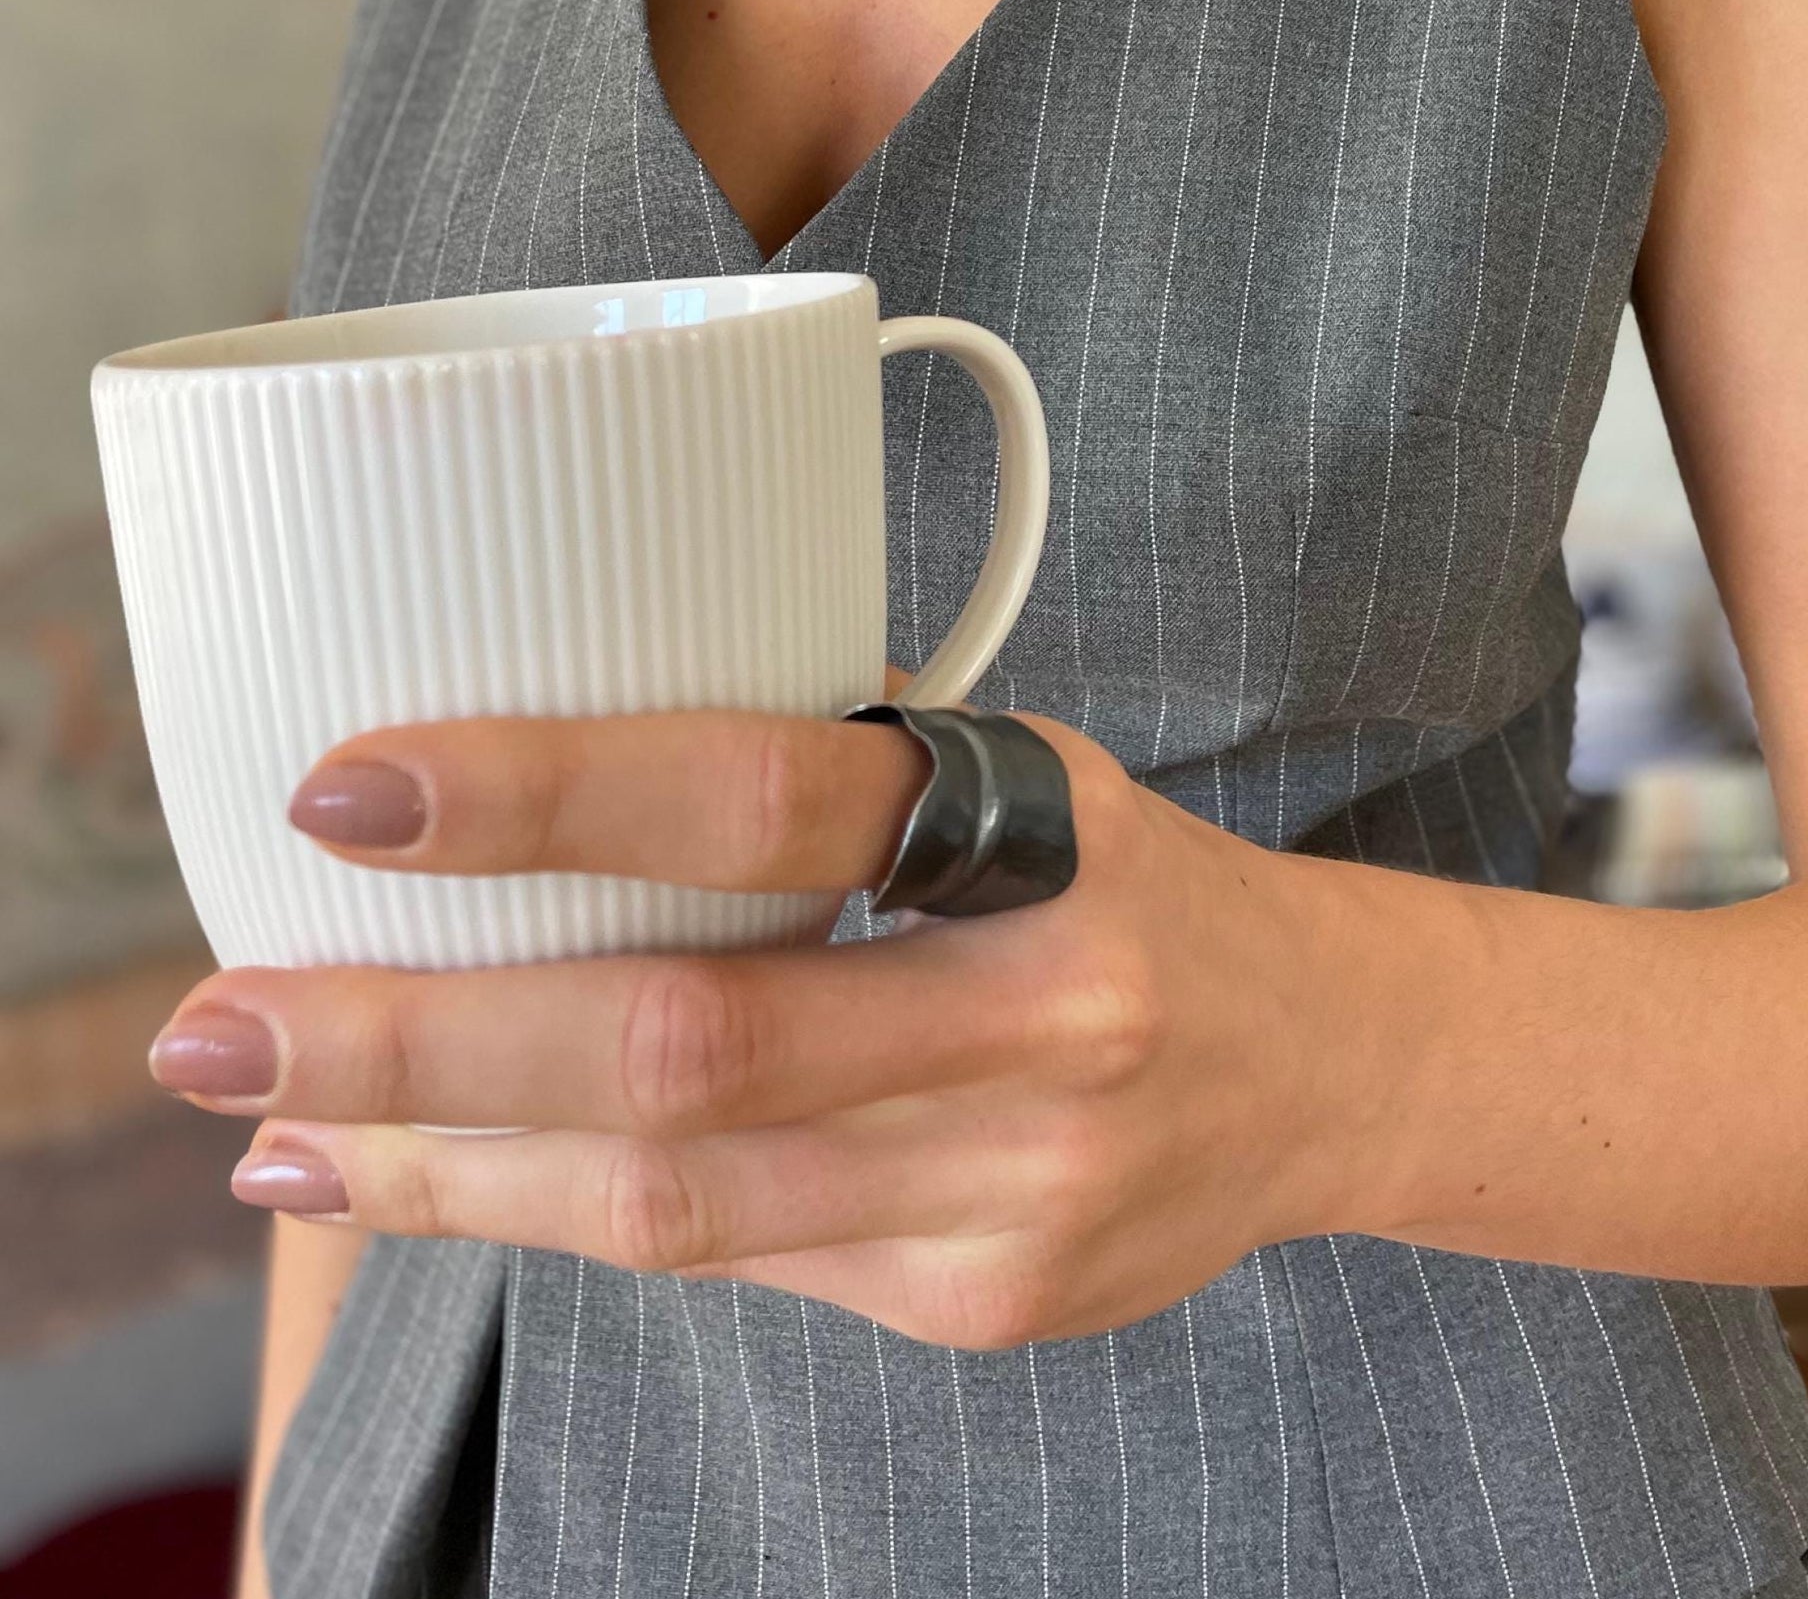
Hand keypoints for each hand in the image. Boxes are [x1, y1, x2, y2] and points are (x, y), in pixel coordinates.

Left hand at [147, 683, 1363, 1347]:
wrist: (1325, 1063)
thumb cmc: (1116, 875)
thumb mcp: (1012, 763)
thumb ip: (824, 778)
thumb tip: (534, 772)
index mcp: (1038, 821)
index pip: (769, 795)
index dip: (551, 792)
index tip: (352, 792)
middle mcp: (1040, 1009)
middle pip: (682, 1048)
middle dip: (421, 1044)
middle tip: (221, 1022)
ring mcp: (1016, 1184)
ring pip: (676, 1199)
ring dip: (448, 1168)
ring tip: (282, 1128)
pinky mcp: (983, 1305)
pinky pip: (733, 1264)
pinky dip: (562, 1222)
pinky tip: (450, 1186)